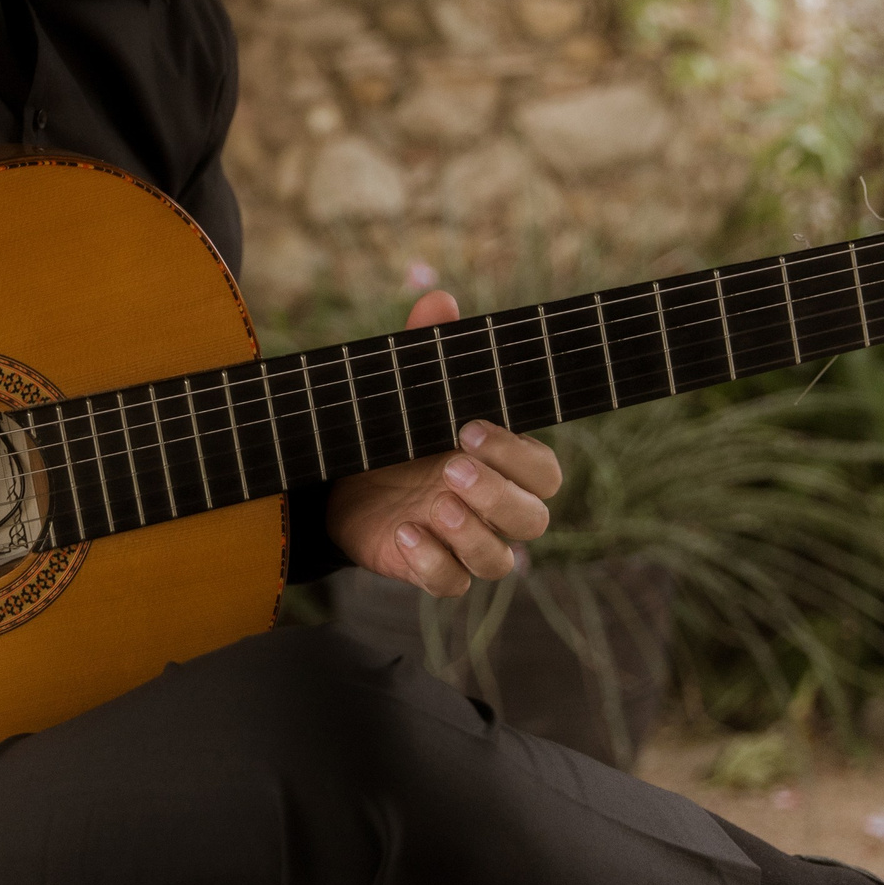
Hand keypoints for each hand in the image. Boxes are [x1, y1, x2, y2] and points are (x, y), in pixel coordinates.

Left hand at [324, 290, 561, 596]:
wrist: (340, 477)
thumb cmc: (394, 428)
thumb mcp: (406, 388)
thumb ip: (428, 349)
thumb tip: (440, 299)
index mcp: (502, 463)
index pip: (543, 471)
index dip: (516, 455)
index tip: (469, 427)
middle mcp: (493, 508)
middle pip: (533, 519)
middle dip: (497, 495)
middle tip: (450, 468)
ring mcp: (464, 544)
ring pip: (500, 561)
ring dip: (472, 536)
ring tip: (433, 505)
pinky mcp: (430, 570)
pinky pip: (453, 585)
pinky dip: (434, 565)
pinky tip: (405, 535)